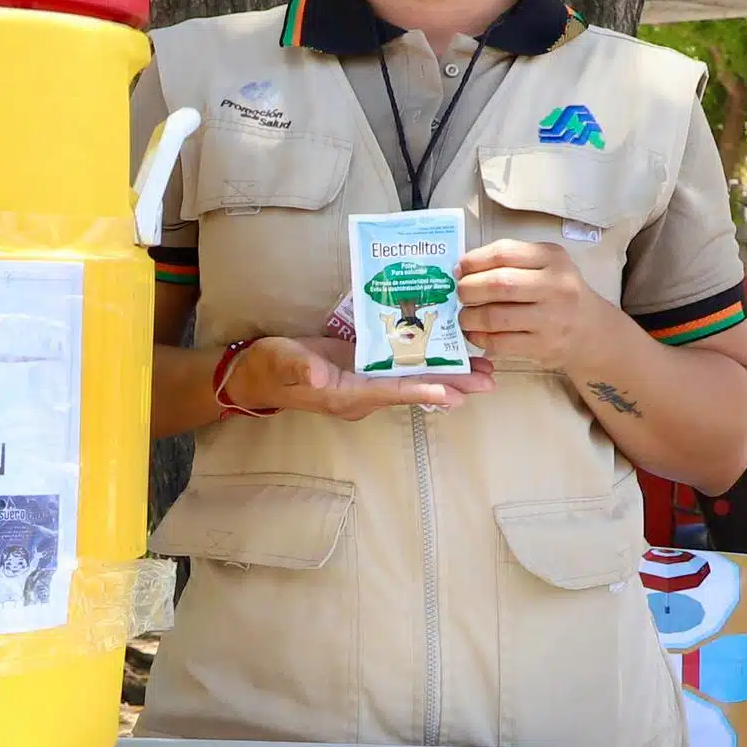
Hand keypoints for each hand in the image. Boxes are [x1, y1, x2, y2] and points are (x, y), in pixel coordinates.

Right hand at [223, 333, 468, 419]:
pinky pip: (403, 367)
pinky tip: (451, 351)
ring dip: (448, 374)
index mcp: (346, 394)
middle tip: (489, 381)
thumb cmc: (269, 367)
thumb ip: (301, 367)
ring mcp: (366, 380)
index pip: (391, 393)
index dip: (423, 391)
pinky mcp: (365, 366)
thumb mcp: (281, 362)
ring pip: (414, 378)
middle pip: (414, 389)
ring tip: (484, 369)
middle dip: (452, 384)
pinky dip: (428, 360)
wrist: (257, 373)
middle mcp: (363, 392)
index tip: (455, 393)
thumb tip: (321, 374)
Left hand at [455, 239, 616, 370]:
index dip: (474, 260)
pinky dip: (480, 337)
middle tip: (460, 294)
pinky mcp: (543, 347)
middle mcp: (556, 286)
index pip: (504, 253)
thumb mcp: (547, 266)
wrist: (592, 332)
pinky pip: (500, 342)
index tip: (460, 269)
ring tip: (464, 316)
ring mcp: (551, 319)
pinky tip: (475, 333)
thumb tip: (463, 269)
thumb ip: (512, 262)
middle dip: (469, 289)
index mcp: (553, 258)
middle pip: (499, 284)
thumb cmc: (560, 294)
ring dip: (469, 316)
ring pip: (495, 316)